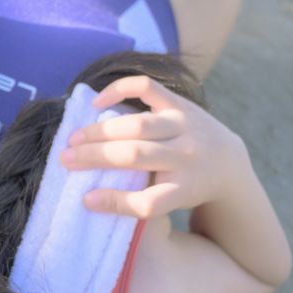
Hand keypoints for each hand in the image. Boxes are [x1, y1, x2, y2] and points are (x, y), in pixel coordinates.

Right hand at [59, 75, 247, 218]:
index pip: (149, 201)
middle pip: (136, 157)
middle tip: (64, 159)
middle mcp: (188, 157)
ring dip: (100, 131)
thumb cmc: (184, 188)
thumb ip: (136, 203)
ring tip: (74, 139)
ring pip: (138, 125)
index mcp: (185, 190)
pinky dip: (120, 90)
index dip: (116, 202)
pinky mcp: (181, 105)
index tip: (86, 199)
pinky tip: (97, 103)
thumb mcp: (170, 203)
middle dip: (96, 158)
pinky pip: (148, 88)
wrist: (227, 163)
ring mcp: (185, 127)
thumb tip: (88, 199)